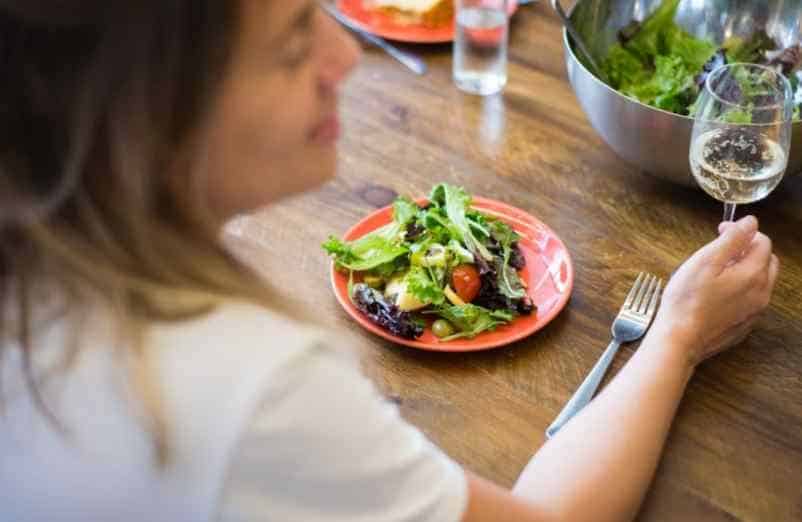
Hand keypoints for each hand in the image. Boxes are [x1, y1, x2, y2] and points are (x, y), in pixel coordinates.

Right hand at [648, 215, 778, 368]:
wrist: (680, 339)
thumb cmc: (687, 300)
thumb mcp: (705, 261)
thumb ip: (732, 239)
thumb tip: (750, 223)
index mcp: (753, 274)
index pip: (762, 241)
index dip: (741, 231)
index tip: (720, 232)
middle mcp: (762, 293)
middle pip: (767, 260)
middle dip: (748, 249)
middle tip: (720, 250)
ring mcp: (755, 311)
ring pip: (761, 281)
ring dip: (746, 269)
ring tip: (717, 271)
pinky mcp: (745, 324)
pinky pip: (751, 299)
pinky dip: (741, 289)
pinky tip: (717, 293)